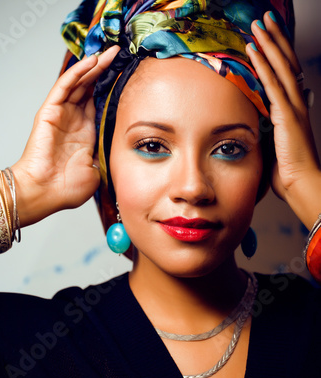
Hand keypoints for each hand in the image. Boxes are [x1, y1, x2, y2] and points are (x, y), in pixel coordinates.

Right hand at [9, 46, 119, 226]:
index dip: (111, 88)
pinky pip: (64, 86)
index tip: (128, 76)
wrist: (46, 192)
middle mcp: (74, 120)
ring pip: (78, 83)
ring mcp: (62, 114)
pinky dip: (77, 73)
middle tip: (120, 55)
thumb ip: (107, 157)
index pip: (100, 103)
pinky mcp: (50, 111)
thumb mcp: (98, 171)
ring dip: (93, 67)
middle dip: (105, 71)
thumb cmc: (67, 188)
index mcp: (86, 133)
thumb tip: (125, 153)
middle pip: (90, 88)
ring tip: (109, 53)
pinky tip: (91, 62)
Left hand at [246, 11, 320, 228]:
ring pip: (281, 66)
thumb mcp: (274, 142)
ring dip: (270, 43)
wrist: (300, 183)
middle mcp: (297, 102)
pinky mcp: (287, 115)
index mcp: (294, 107)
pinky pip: (273, 84)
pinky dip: (264, 64)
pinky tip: (254, 49)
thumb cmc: (287, 169)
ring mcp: (294, 107)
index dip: (278, 52)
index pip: (287, 72)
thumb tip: (255, 119)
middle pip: (287, 61)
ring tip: (259, 24)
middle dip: (276, 38)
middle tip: (264, 18)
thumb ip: (267, 126)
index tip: (267, 36)